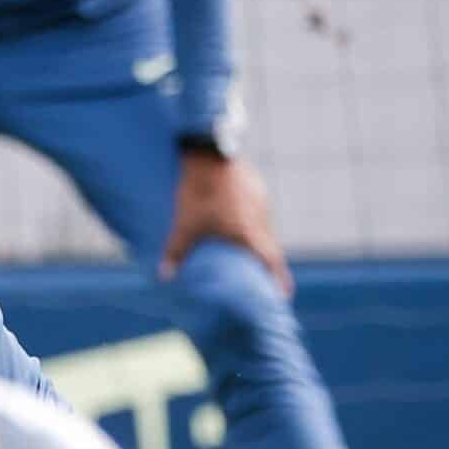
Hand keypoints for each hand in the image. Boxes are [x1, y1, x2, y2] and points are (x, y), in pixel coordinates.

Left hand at [159, 149, 292, 294]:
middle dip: (269, 264)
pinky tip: (240, 222)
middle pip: (270, 247)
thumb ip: (176, 251)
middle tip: (266, 278)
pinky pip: (258, 210)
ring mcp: (261, 201)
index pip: (271, 261)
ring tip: (250, 251)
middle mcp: (260, 219)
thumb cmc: (198, 191)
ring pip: (264, 227)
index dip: (279, 279)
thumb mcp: (185, 224)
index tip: (284, 295)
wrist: (208, 153)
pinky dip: (252, 221)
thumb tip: (164, 276)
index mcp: (248, 233)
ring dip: (259, 241)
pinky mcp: (257, 187)